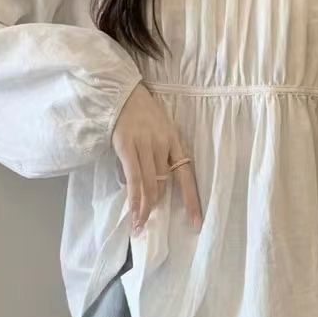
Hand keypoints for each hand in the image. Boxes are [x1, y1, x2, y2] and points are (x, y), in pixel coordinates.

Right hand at [112, 82, 202, 233]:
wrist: (122, 91)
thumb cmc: (141, 111)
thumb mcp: (160, 129)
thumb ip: (161, 152)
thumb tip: (157, 181)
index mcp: (175, 140)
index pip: (187, 174)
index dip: (191, 199)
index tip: (195, 221)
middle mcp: (163, 144)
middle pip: (165, 182)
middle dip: (159, 205)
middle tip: (154, 224)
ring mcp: (145, 145)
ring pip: (150, 183)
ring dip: (145, 207)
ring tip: (140, 224)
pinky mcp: (127, 146)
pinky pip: (134, 177)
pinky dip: (134, 197)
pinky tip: (134, 211)